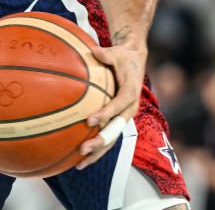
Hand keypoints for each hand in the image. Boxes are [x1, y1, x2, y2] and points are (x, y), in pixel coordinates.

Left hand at [75, 41, 146, 169]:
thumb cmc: (122, 56)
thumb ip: (106, 54)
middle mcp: (129, 109)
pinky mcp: (118, 120)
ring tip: (79, 164)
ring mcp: (124, 117)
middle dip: (100, 141)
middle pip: (116, 129)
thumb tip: (95, 51)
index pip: (118, 105)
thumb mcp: (116, 52)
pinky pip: (108, 136)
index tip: (89, 120)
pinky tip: (81, 158)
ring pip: (112, 139)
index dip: (105, 113)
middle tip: (83, 149)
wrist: (135, 61)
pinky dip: (97, 148)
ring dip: (97, 152)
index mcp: (130, 93)